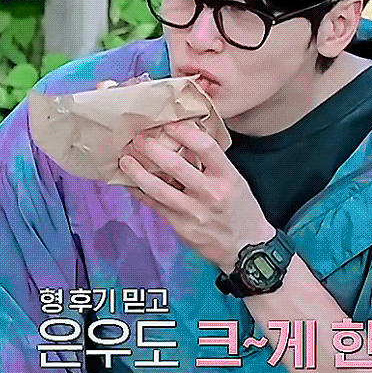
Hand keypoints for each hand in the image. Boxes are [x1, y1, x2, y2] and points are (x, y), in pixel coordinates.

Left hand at [119, 120, 274, 271]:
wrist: (246, 248)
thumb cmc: (240, 210)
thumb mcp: (235, 181)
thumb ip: (213, 164)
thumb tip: (184, 141)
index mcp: (228, 178)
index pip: (206, 147)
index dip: (185, 133)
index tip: (169, 124)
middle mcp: (211, 194)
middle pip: (176, 166)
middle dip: (153, 150)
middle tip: (138, 139)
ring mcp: (193, 212)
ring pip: (159, 189)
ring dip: (138, 172)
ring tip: (125, 159)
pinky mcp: (181, 226)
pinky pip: (155, 205)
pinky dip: (140, 192)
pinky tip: (130, 182)